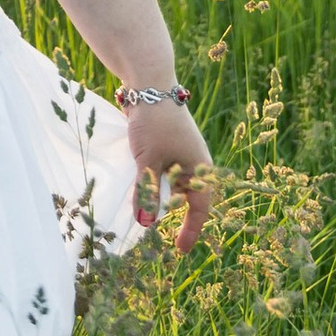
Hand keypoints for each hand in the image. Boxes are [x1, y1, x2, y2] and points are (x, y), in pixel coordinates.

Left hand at [127, 97, 216, 251]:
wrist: (149, 84)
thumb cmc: (154, 123)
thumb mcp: (148, 161)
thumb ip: (146, 192)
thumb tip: (145, 224)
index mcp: (199, 168)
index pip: (200, 207)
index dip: (191, 230)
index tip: (181, 250)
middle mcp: (194, 163)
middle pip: (183, 197)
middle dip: (169, 212)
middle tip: (151, 227)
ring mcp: (180, 153)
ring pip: (169, 184)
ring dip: (156, 194)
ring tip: (139, 206)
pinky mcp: (166, 145)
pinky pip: (161, 170)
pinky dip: (150, 180)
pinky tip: (135, 184)